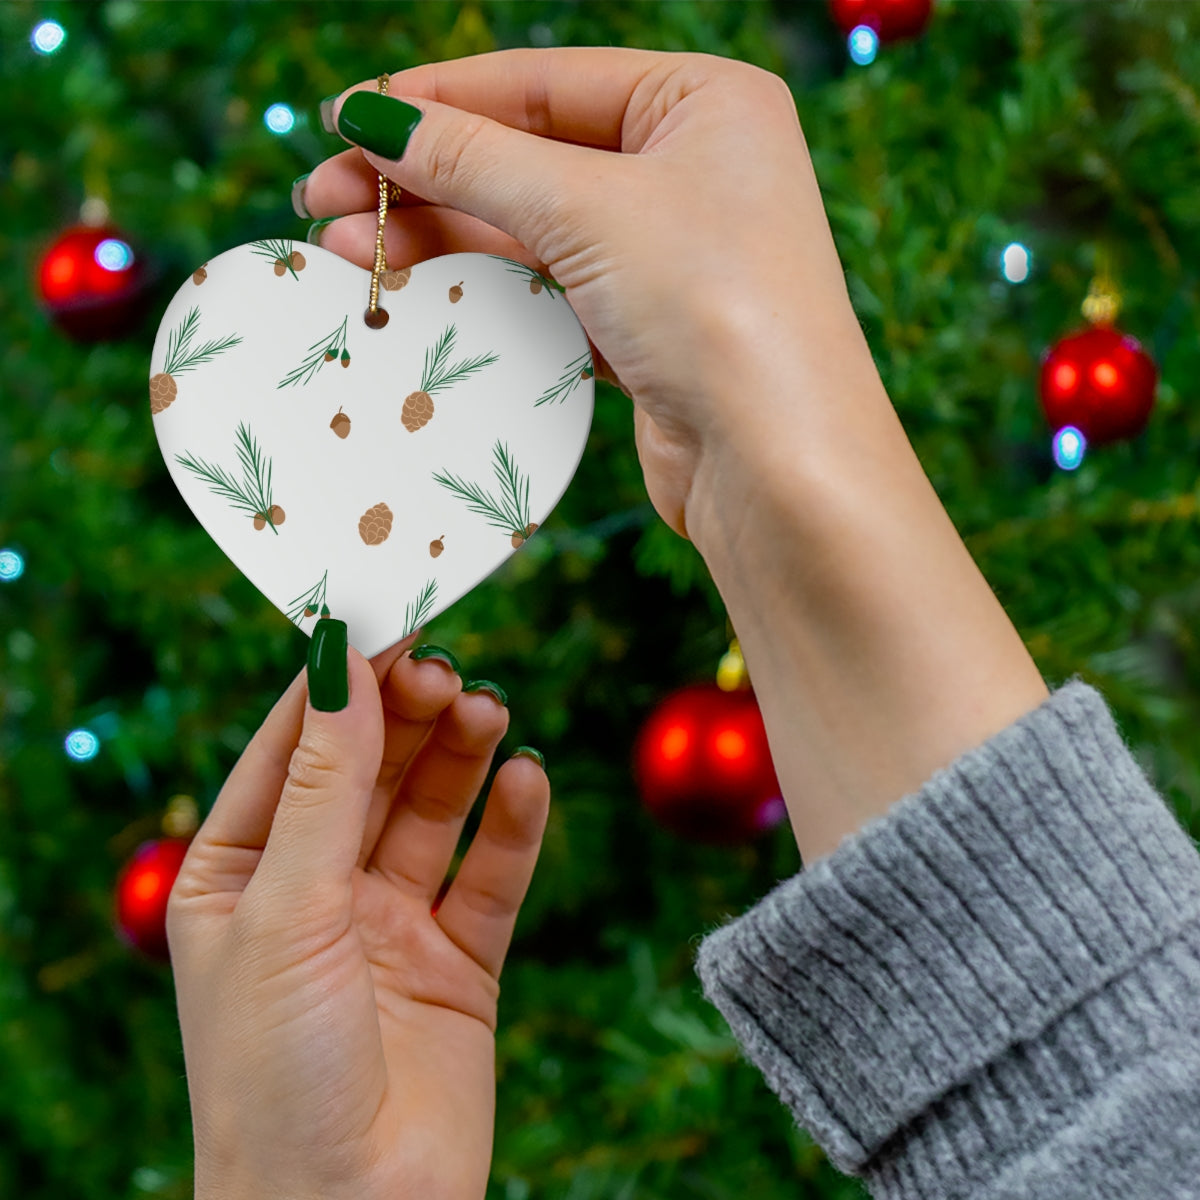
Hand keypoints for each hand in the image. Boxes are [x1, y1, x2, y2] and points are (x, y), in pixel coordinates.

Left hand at [167, 634, 548, 1199]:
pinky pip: (491, 876)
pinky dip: (512, 826)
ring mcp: (390, 924)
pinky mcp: (459, 962)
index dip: (338, 682)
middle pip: (371, 770)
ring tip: (489, 711)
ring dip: (461, 757)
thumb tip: (340, 661)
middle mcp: (316, 890)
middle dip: (406, 715)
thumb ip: (325, 785)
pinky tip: (527, 781)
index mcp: (240, 874)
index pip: (292, 748)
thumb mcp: (287, 909)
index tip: (385, 616)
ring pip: (433, 811)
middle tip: (446, 668)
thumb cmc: (274, 1073)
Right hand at [300, 49, 1047, 862]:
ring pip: (532, 228)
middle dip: (424, 176)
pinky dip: (483, 288)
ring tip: (344, 247)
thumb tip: (371, 119)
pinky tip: (413, 287)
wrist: (779, 465)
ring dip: (440, 235)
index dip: (437, 99)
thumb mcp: (587, 210)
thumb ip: (474, 159)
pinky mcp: (648, 328)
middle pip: (529, 155)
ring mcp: (671, 253)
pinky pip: (549, 289)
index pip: (544, 82)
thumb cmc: (714, 307)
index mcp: (704, 102)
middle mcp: (692, 169)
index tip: (345, 119)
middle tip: (324, 196)